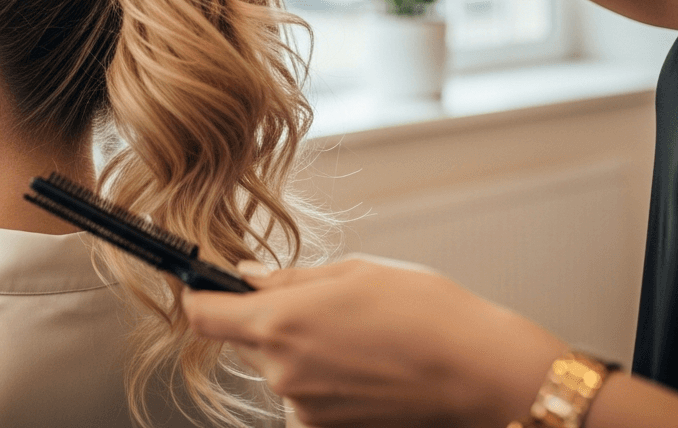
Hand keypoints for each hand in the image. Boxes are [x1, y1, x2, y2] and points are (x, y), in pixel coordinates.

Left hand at [183, 257, 567, 427]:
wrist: (479, 372)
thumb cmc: (425, 311)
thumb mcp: (352, 271)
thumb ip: (289, 278)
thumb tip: (246, 276)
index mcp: (279, 321)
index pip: (202, 314)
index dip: (198, 295)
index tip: (201, 283)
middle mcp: (281, 370)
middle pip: (241, 341)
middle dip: (261, 320)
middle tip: (311, 304)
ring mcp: (303, 407)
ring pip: (275, 369)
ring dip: (295, 352)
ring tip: (351, 336)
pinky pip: (302, 398)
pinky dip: (319, 381)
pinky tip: (360, 366)